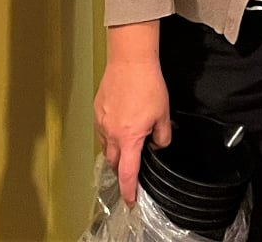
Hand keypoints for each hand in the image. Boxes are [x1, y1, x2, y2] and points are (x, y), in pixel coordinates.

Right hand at [94, 53, 170, 205]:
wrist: (130, 60)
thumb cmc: (148, 85)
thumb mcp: (163, 114)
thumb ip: (162, 137)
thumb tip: (157, 146)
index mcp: (129, 138)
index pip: (127, 173)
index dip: (128, 190)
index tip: (130, 201)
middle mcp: (111, 133)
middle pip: (113, 163)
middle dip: (120, 172)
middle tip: (130, 173)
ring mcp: (101, 121)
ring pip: (106, 146)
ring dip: (115, 152)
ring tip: (126, 147)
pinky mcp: (97, 110)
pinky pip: (102, 130)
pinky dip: (110, 135)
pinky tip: (120, 126)